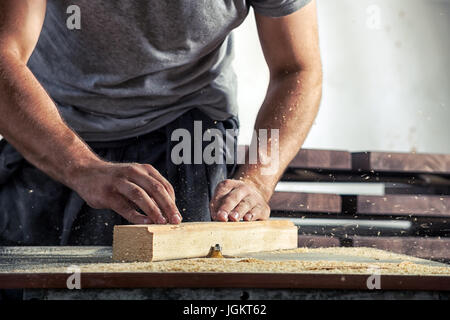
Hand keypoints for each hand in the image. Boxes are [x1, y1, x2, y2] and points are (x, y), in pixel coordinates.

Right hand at [67, 160, 181, 224]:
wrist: (85, 172)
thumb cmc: (115, 180)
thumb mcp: (134, 178)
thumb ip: (148, 190)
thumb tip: (166, 211)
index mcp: (144, 170)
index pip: (164, 185)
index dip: (172, 201)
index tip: (177, 215)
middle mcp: (133, 172)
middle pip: (156, 189)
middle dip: (168, 206)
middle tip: (175, 221)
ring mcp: (119, 182)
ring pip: (140, 195)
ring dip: (154, 209)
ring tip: (162, 222)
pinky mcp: (107, 194)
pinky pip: (124, 206)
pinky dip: (136, 215)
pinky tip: (145, 222)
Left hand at [210, 179, 270, 221]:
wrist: (256, 193)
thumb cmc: (234, 200)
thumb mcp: (223, 198)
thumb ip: (216, 206)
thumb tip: (216, 218)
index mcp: (229, 185)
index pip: (221, 192)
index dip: (216, 203)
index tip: (214, 215)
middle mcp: (243, 189)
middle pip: (233, 198)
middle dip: (226, 208)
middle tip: (221, 217)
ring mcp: (254, 197)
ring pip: (246, 204)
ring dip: (239, 211)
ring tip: (233, 218)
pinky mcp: (264, 208)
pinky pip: (258, 211)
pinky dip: (252, 215)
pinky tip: (247, 219)